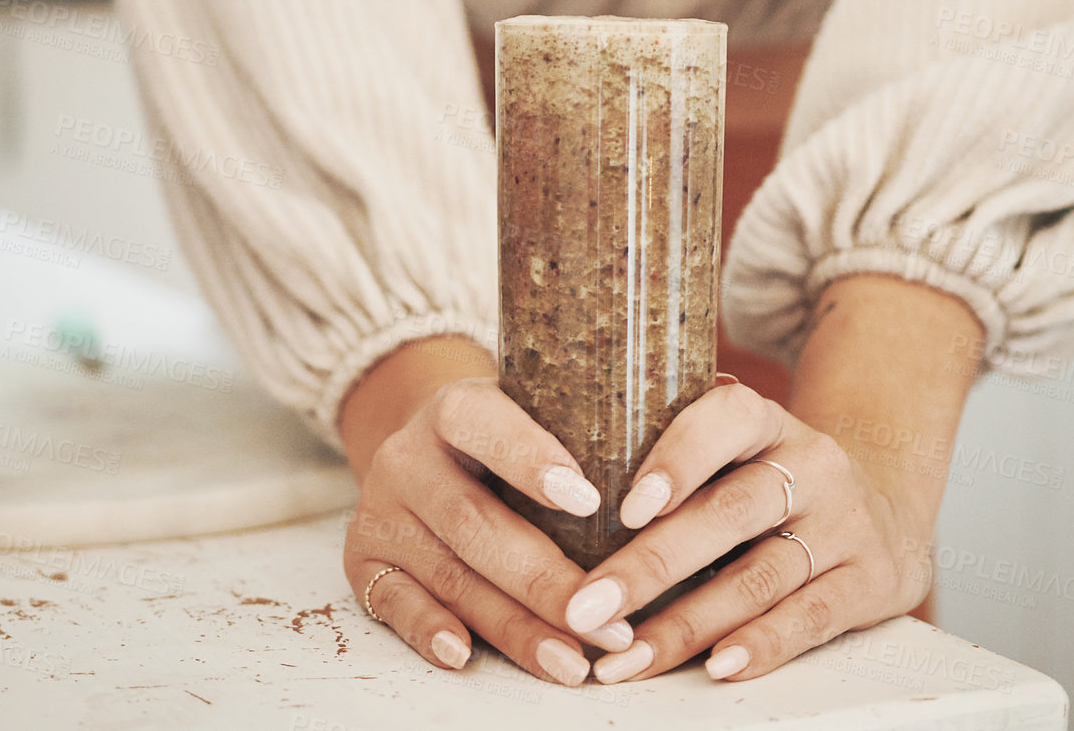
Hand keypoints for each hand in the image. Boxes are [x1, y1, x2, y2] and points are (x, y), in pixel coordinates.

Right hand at [341, 348, 636, 686]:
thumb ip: (592, 422)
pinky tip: (466, 655)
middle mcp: (409, 457)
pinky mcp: (363, 560)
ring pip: (452, 575)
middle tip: (611, 624)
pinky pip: (394, 603)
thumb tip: (710, 412)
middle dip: (549, 582)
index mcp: (455, 409)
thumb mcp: (534, 409)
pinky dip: (430, 631)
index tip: (589, 500)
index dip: (533, 461)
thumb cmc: (506, 438)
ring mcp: (382, 511)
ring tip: (574, 663)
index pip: (487, 426)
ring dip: (515, 627)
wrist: (421, 447)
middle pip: (478, 525)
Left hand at [568, 378, 932, 683]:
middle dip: (649, 567)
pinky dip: (761, 646)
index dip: (677, 460)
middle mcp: (812, 465)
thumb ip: (673, 452)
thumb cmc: (772, 481)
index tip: (626, 508)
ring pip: (758, 577)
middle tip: (586, 608)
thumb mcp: (737, 449)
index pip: (726, 420)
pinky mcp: (871, 581)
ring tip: (623, 659)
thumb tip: (559, 476)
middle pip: (727, 514)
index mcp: (767, 421)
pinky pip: (811, 618)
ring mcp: (846, 523)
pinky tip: (714, 668)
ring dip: (685, 626)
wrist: (884, 507)